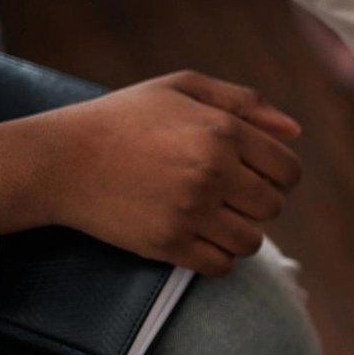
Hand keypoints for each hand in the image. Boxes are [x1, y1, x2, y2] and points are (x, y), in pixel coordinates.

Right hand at [0, 70, 301, 275]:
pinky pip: (223, 266)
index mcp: (221, 131)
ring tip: (214, 217)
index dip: (279, 175)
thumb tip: (294, 132)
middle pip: (274, 207)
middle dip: (257, 202)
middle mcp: (212, 171)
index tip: (255, 174)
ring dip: (240, 233)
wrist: (59, 160)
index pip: (288, 170)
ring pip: (252, 241)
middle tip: (228, 194)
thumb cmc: (125, 118)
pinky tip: (198, 237)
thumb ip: (243, 102)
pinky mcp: (169, 244)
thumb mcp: (181, 88)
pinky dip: (218, 257)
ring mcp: (191, 211)